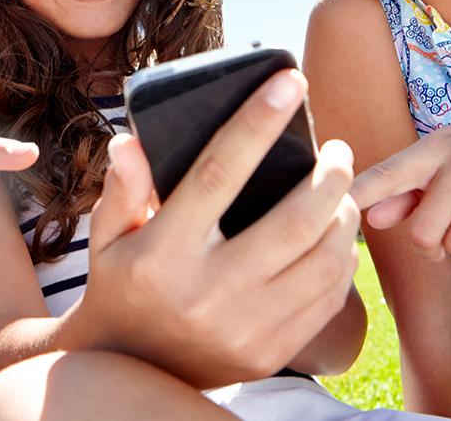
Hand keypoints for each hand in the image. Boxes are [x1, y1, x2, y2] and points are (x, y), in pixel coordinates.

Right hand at [73, 70, 360, 387]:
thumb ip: (122, 189)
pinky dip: (341, 259)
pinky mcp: (270, 353)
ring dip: (343, 215)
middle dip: (330, 176)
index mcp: (163, 253)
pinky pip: (327, 299)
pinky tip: (334, 236)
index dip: (257, 124)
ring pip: (323, 262)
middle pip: (292, 223)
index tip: (290, 81)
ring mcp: (244, 329)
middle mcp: (208, 292)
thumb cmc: (123, 284)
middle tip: (337, 148)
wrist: (133, 368)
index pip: (218, 175)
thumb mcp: (107, 237)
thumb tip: (131, 141)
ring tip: (340, 190)